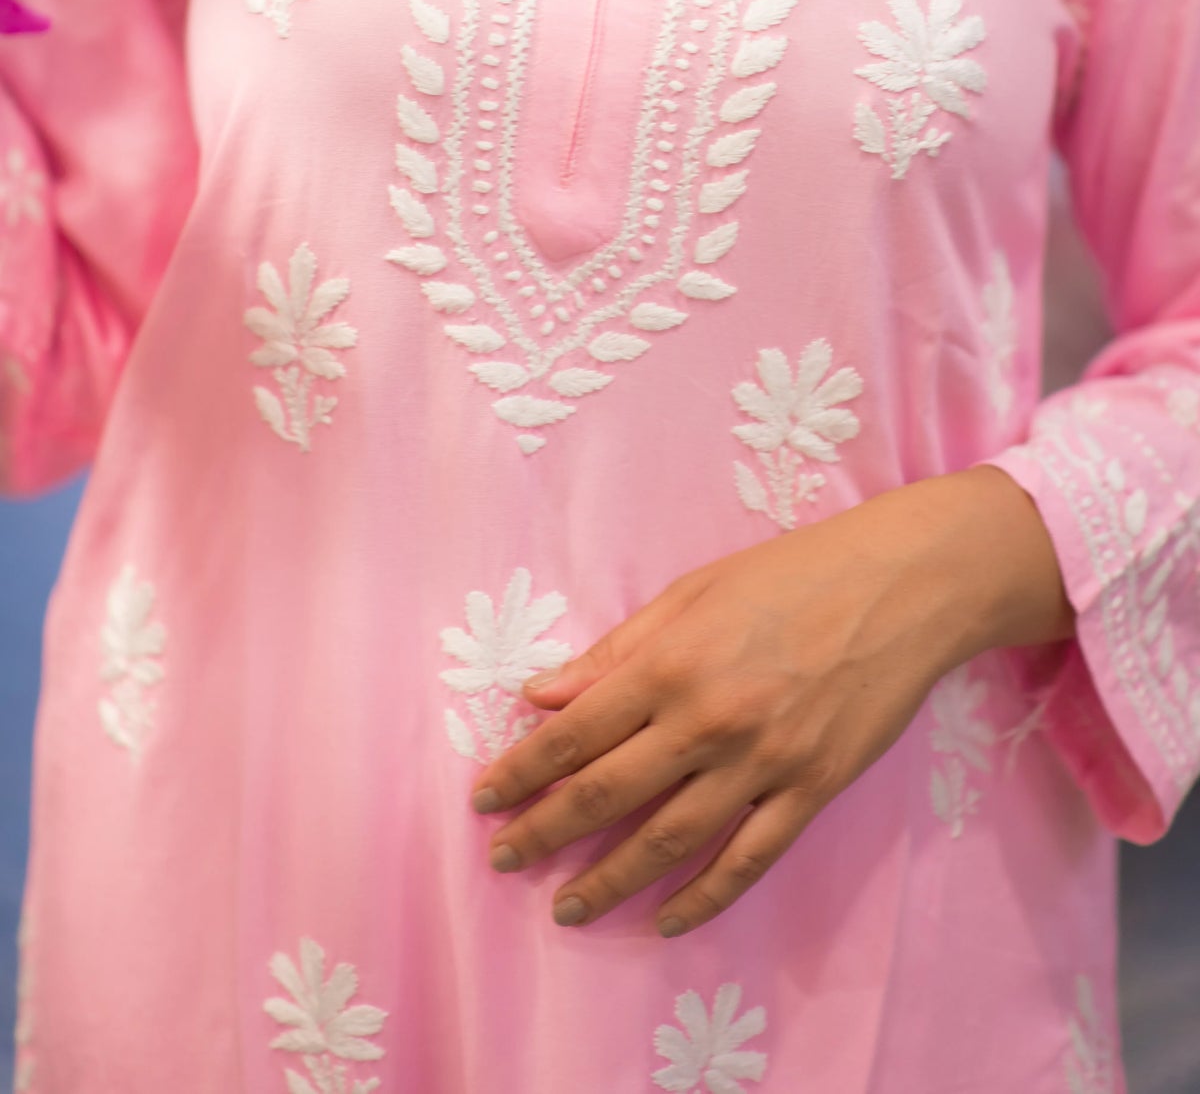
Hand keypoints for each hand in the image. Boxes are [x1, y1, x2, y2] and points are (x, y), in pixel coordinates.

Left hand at [470, 467, 1068, 938]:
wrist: (901, 587)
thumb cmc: (789, 575)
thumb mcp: (692, 592)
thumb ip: (617, 650)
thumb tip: (544, 693)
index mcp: (670, 664)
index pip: (574, 734)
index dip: (523, 771)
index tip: (485, 798)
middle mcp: (707, 721)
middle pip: (608, 795)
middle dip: (547, 833)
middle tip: (504, 860)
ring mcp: (762, 763)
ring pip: (670, 841)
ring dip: (612, 880)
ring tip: (569, 907)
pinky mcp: (810, 790)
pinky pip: (748, 859)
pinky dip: (705, 896)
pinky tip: (667, 919)